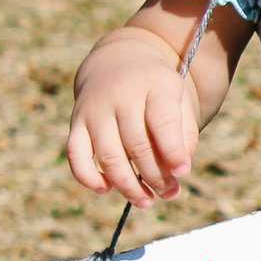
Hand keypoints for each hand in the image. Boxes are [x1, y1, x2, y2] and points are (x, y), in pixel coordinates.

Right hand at [67, 35, 199, 207]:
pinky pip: (76, 155)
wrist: (120, 59)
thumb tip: (179, 171)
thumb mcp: (179, 100)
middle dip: (155, 175)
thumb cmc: (157, 89)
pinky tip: (106, 189)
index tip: (183, 172)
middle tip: (170, 193)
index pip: (162, 121)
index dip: (173, 151)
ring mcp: (95, 110)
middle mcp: (121, 97)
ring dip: (127, 185)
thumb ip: (185, 133)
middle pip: (137, 144)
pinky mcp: (76, 123)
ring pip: (108, 155)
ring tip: (146, 201)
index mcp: (155, 85)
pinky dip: (88, 177)